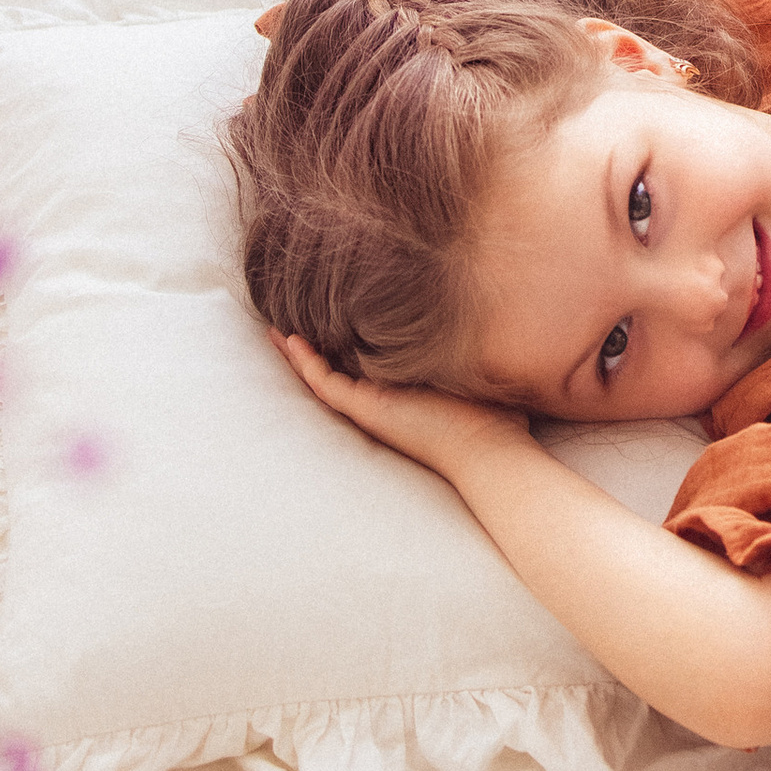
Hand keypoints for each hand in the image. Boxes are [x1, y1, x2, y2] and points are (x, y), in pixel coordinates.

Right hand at [268, 330, 528, 486]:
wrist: (492, 449)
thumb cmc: (495, 419)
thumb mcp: (475, 375)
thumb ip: (471, 356)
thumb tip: (491, 327)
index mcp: (405, 396)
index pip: (367, 367)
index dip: (345, 346)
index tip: (330, 320)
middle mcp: (383, 403)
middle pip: (336, 372)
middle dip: (310, 349)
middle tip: (283, 326)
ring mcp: (371, 408)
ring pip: (322, 379)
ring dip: (298, 354)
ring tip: (275, 330)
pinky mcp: (367, 410)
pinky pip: (326, 384)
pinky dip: (306, 363)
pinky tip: (291, 340)